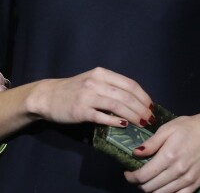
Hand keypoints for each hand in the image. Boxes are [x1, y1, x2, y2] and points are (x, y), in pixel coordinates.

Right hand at [26, 67, 153, 128]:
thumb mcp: (92, 81)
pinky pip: (103, 117)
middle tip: (150, 119)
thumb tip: (137, 102)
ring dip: (133, 116)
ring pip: (117, 106)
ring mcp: (87, 97)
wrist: (47, 96)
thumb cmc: (73, 90)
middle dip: (142, 109)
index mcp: (100, 73)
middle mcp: (95, 83)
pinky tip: (124, 126)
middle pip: (126, 96)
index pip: (130, 84)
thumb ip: (111, 87)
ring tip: (141, 124)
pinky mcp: (80, 111)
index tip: (152, 108)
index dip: (144, 97)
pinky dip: (116, 122)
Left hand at [125, 110, 199, 192]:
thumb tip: (135, 153)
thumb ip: (150, 143)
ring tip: (146, 182)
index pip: (143, 175)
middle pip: (151, 187)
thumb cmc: (188, 128)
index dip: (131, 177)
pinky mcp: (196, 183)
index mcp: (168, 156)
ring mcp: (188, 179)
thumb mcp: (166, 129)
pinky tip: (161, 188)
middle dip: (138, 184)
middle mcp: (178, 171)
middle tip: (135, 177)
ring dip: (151, 190)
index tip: (127, 173)